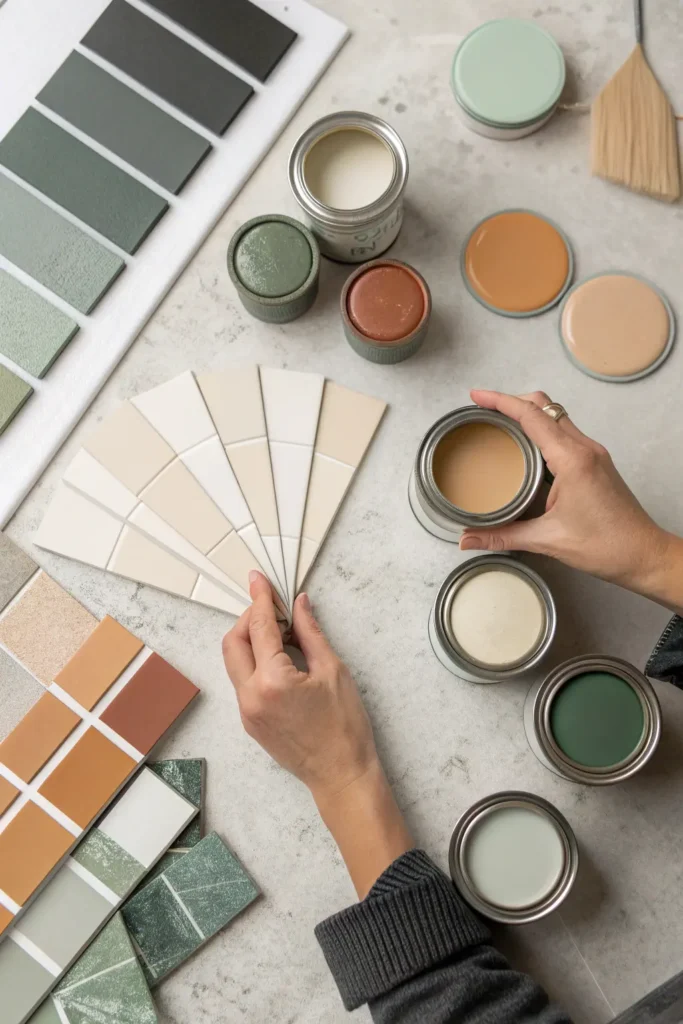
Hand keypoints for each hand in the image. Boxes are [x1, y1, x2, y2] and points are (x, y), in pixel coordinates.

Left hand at [222, 571, 413, 896]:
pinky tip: (281, 658)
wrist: (341, 776)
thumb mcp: (333, 671)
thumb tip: (299, 605)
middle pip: (233, 642)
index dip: (261, 598)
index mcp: (272, 681)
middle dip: (250, 619)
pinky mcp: (250, 722)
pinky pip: (243, 681)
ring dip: (251, 640)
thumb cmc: (345, 728)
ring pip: (235, 662)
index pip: (259, 627)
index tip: (259, 579)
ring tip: (283, 633)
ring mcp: (246, 712)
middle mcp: (250, 696)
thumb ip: (310, 633)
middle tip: (275, 608)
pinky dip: (255, 662)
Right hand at [460, 390, 676, 600]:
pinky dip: (542, 431)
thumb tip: (466, 539)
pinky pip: (565, 434)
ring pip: (556, 417)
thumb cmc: (607, 546)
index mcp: (572, 459)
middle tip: (483, 409)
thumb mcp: (547, 540)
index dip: (501, 401)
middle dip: (512, 402)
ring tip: (499, 424)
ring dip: (528, 414)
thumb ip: (502, 536)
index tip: (477, 396)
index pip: (532, 416)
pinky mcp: (596, 463)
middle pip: (545, 406)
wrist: (644, 554)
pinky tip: (526, 447)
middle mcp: (585, 448)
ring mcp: (593, 453)